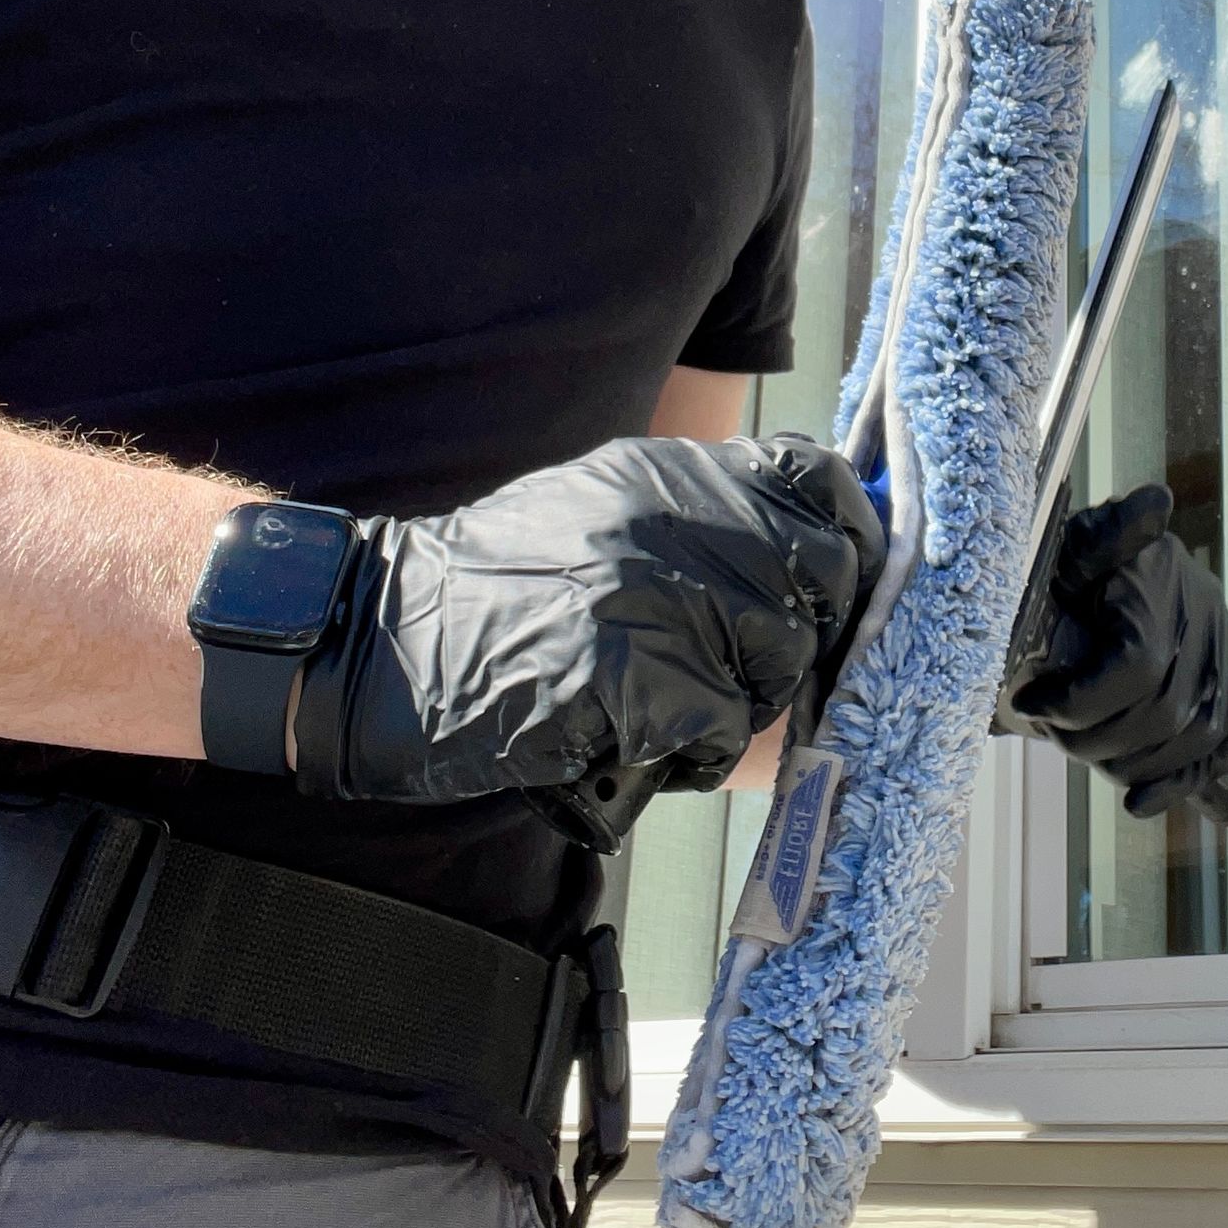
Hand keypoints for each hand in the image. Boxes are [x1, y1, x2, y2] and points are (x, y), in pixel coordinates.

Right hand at [291, 433, 884, 804]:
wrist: (378, 646)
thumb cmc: (494, 599)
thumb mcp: (603, 519)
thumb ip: (704, 527)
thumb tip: (829, 565)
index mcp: (667, 472)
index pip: (815, 481)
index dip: (849, 538)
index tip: (840, 586)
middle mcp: (669, 516)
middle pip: (817, 579)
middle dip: (795, 639)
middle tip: (732, 673)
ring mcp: (651, 589)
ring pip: (776, 662)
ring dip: (737, 706)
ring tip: (663, 709)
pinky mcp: (627, 671)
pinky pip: (719, 730)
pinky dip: (687, 755)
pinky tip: (628, 741)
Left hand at [1002, 484, 1227, 823]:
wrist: (1098, 584)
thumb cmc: (1069, 569)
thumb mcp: (1068, 543)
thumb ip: (1102, 533)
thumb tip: (1155, 503)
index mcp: (1162, 583)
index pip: (1137, 666)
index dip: (1079, 700)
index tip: (1029, 702)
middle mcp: (1209, 622)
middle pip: (1163, 717)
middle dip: (1093, 739)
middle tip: (1049, 732)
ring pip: (1199, 744)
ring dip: (1131, 765)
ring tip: (1082, 751)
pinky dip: (1198, 785)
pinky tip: (1143, 800)